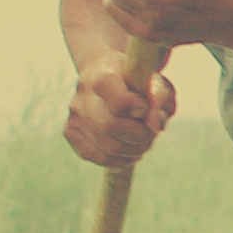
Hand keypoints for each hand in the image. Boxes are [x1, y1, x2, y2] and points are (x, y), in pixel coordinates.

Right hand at [64, 51, 177, 169]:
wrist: (109, 74)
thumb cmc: (138, 82)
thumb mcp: (157, 84)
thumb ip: (160, 100)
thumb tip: (156, 125)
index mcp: (102, 75)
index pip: (119, 102)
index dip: (140, 111)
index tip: (145, 109)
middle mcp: (83, 95)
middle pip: (112, 127)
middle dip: (140, 135)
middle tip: (151, 132)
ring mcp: (74, 115)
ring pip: (108, 147)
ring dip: (135, 150)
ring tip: (143, 140)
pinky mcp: (71, 132)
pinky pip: (99, 157)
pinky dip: (121, 159)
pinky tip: (130, 150)